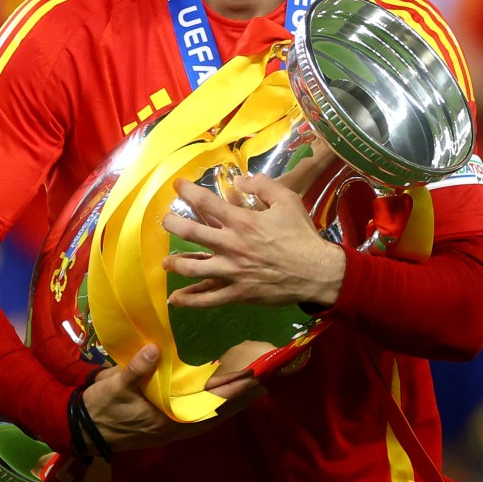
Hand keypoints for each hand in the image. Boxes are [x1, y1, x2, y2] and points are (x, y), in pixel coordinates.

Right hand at [82, 344, 263, 452]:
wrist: (83, 428)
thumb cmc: (101, 407)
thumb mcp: (114, 386)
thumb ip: (136, 370)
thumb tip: (154, 349)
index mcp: (167, 419)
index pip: (208, 406)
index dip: (232, 395)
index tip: (252, 381)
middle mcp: (175, 425)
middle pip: (215, 412)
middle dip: (239, 399)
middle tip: (264, 381)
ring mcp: (172, 424)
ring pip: (208, 414)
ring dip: (229, 402)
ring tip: (250, 386)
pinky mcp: (166, 420)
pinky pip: (196, 412)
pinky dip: (212, 403)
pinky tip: (220, 392)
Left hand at [161, 173, 345, 308]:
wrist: (316, 272)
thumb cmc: (301, 234)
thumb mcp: (287, 200)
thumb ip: (262, 185)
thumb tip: (239, 180)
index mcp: (241, 221)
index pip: (205, 202)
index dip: (187, 191)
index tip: (177, 185)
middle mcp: (231, 245)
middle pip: (190, 233)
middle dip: (172, 224)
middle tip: (166, 220)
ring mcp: (231, 272)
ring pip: (192, 268)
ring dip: (175, 263)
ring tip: (166, 261)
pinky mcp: (237, 293)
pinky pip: (207, 299)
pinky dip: (189, 300)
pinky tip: (174, 299)